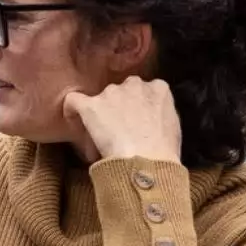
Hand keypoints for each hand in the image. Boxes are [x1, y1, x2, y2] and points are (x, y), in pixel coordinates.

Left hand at [62, 77, 182, 165]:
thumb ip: (160, 112)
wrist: (147, 161)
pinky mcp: (91, 105)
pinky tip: (73, 120)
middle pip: (122, 92)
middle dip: (119, 107)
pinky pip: (74, 100)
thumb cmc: (164, 151)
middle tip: (119, 129)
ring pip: (100, 98)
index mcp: (158, 89)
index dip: (138, 105)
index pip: (145, 90)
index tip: (136, 119)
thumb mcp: (173, 126)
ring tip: (102, 136)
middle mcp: (134, 85)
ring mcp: (111, 93)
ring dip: (100, 112)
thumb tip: (150, 116)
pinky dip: (72, 110)